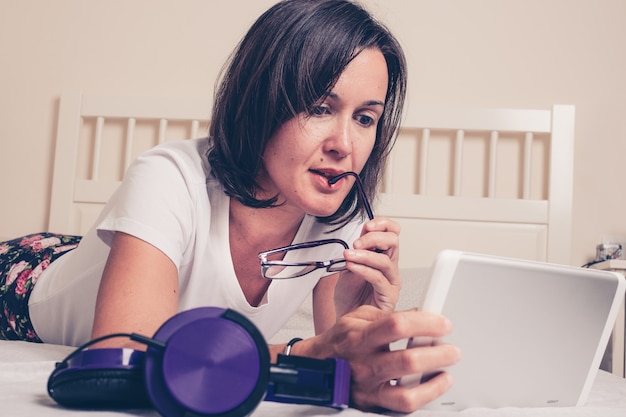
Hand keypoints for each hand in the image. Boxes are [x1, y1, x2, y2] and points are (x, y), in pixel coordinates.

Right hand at [296, 306, 460, 411]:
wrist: (318, 366)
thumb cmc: (341, 341)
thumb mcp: (358, 317)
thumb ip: (389, 315)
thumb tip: (420, 313)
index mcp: (359, 336)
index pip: (397, 326)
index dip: (426, 323)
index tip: (443, 323)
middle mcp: (364, 363)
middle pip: (407, 361)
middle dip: (438, 353)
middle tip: (452, 348)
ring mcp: (369, 387)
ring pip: (407, 391)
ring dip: (435, 379)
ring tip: (447, 368)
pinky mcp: (373, 403)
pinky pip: (404, 406)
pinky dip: (426, 395)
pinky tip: (435, 384)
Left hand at [334, 217, 400, 315]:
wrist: (345, 317)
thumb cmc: (350, 295)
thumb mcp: (349, 265)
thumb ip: (356, 249)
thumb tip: (362, 232)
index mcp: (382, 255)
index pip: (392, 232)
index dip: (383, 224)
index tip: (367, 225)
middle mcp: (390, 266)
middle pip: (394, 241)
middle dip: (373, 238)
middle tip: (356, 243)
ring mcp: (391, 280)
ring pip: (386, 260)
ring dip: (365, 255)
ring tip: (349, 256)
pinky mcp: (388, 295)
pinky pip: (378, 279)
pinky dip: (363, 270)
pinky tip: (352, 267)